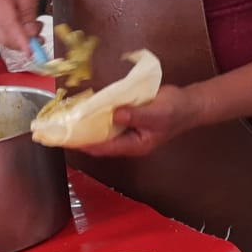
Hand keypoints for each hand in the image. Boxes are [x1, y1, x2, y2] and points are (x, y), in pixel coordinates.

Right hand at [0, 0, 42, 52]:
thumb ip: (30, 15)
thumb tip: (32, 36)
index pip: (9, 27)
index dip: (21, 42)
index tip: (32, 53)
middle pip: (5, 38)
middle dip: (24, 42)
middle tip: (40, 37)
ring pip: (4, 41)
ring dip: (21, 40)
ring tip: (32, 26)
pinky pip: (2, 37)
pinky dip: (15, 37)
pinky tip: (23, 27)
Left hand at [80, 85, 205, 157]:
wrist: (189, 103)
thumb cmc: (175, 111)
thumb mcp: (157, 113)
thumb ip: (136, 115)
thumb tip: (115, 114)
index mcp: (135, 145)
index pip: (105, 147)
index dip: (86, 143)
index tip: (69, 138)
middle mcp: (128, 141)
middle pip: (100, 142)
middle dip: (82, 137)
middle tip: (62, 129)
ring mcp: (127, 131)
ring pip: (102, 131)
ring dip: (87, 126)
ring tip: (68, 119)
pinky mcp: (127, 119)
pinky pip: (108, 120)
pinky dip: (97, 115)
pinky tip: (86, 107)